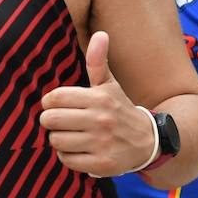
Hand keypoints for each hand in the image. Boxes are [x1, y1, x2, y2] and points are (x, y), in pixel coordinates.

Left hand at [39, 31, 154, 176]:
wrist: (148, 142)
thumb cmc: (120, 110)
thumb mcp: (110, 86)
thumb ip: (98, 62)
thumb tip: (100, 34)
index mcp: (99, 98)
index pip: (54, 98)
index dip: (49, 102)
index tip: (56, 105)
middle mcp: (101, 120)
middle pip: (50, 120)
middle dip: (50, 121)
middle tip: (59, 122)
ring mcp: (102, 143)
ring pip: (56, 140)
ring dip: (59, 139)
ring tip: (71, 136)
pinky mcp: (102, 164)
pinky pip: (66, 160)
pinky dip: (68, 156)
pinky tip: (79, 150)